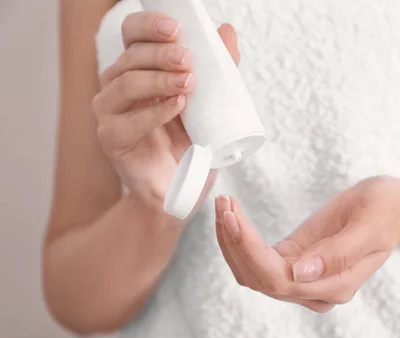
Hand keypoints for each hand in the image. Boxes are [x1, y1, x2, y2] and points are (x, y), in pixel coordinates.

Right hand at [93, 11, 239, 213]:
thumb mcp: (210, 103)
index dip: (150, 25)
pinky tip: (177, 106)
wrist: (181, 187)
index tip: (177, 28)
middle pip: (132, 56)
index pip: (133, 34)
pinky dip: (155, 111)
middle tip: (189, 59)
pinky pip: (129, 120)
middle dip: (162, 53)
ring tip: (188, 83)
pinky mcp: (111, 137)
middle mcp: (117, 83)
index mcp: (138, 67)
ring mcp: (110, 110)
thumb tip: (227, 31)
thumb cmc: (191, 143)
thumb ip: (218, 69)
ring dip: (160, 80)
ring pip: (128, 83)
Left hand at [215, 176, 399, 311]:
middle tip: (223, 204)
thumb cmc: (386, 212)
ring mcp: (303, 278)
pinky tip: (231, 216)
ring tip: (223, 205)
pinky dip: (240, 239)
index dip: (250, 251)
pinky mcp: (294, 261)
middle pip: (259, 278)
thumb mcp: (369, 226)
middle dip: (235, 243)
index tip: (234, 218)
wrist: (394, 209)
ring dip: (231, 242)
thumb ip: (339, 253)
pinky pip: (258, 260)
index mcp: (335, 284)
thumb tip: (301, 274)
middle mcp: (315, 289)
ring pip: (252, 272)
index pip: (279, 279)